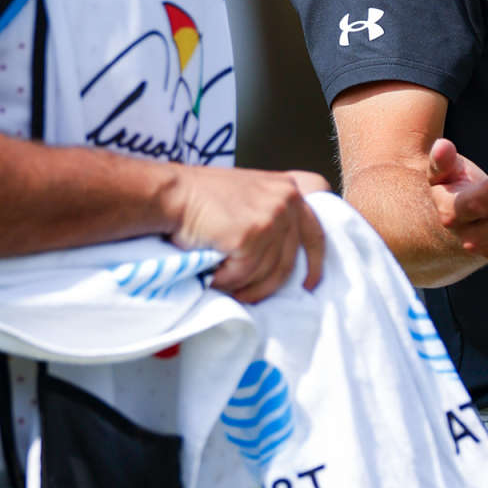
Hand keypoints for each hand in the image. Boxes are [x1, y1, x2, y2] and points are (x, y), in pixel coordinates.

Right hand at [164, 164, 325, 302]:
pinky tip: (212, 274)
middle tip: (252, 298)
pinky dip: (226, 280)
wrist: (171, 193)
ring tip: (223, 282)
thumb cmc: (201, 197)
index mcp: (288, 189)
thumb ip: (271, 214)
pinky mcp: (252, 235)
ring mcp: (271, 217)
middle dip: (270, 286)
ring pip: (267, 272)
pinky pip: (244, 274)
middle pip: (290, 261)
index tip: (310, 283)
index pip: (315, 231)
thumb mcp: (249, 195)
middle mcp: (286, 201)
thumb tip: (280, 255)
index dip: (316, 261)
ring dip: (244, 285)